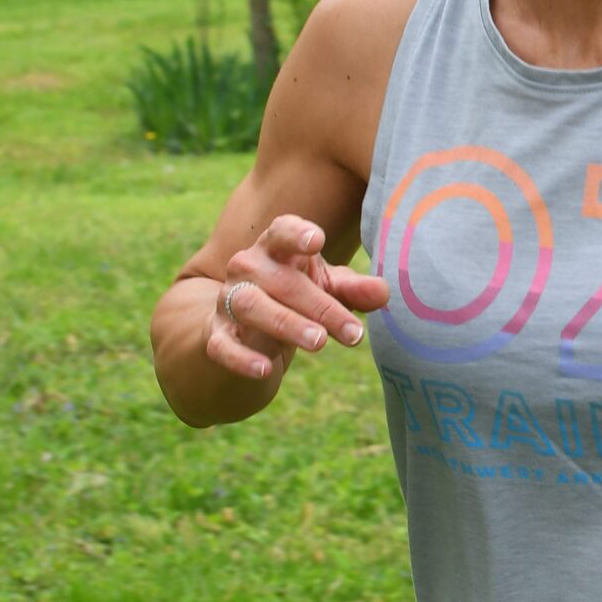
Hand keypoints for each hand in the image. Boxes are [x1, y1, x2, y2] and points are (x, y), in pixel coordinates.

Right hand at [208, 215, 391, 379]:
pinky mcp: (217, 335)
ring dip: (287, 324)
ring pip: (253, 307)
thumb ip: (354, 288)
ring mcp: (228, 300)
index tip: (316, 241)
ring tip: (319, 342)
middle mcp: (247, 267)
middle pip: (281, 281)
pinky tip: (265, 370)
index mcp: (275, 246)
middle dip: (320, 306)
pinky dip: (242, 359)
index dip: (296, 234)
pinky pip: (223, 346)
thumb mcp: (327, 287)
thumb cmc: (295, 292)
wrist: (246, 324)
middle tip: (354, 333)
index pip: (281, 231)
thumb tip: (385, 293)